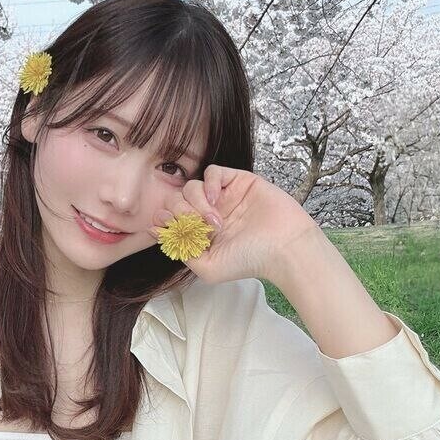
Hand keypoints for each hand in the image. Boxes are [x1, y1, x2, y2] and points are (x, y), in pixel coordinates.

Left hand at [147, 164, 322, 284]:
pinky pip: (213, 172)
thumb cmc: (249, 261)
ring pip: (192, 186)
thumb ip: (181, 250)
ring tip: (214, 221)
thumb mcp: (208, 267)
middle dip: (181, 212)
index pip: (171, 217)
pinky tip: (217, 198)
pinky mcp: (238, 181)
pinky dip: (210, 183)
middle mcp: (209, 212)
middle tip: (198, 227)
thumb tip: (154, 230)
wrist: (285, 249)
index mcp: (200, 231)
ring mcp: (224, 196)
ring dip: (197, 202)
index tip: (164, 225)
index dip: (164, 219)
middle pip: (177, 199)